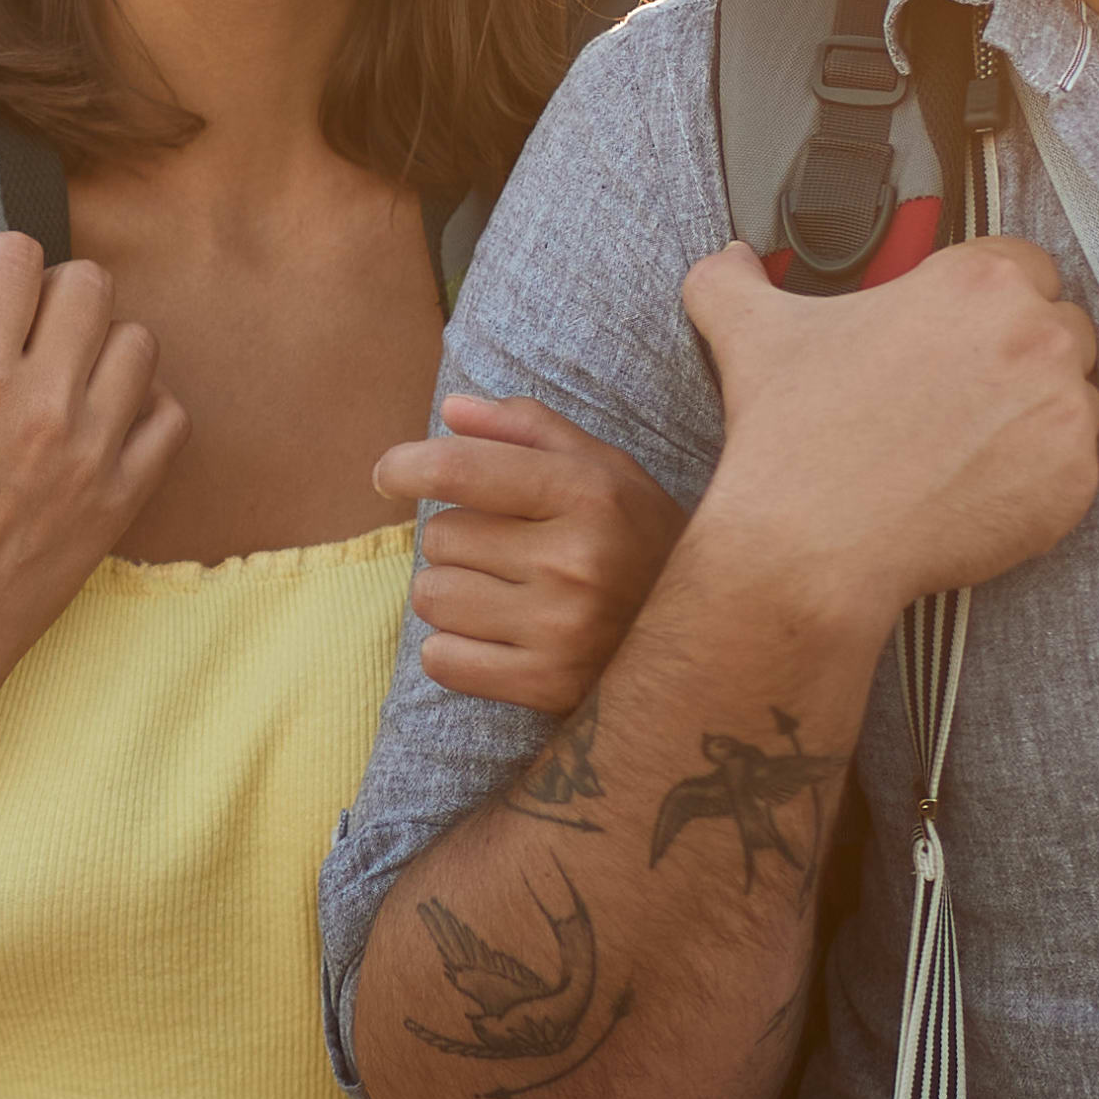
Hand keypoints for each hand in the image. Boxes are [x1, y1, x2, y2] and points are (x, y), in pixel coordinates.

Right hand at [0, 232, 186, 768]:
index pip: (14, 256)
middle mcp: (44, 401)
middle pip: (87, 284)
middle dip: (44, 293)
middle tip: (13, 333)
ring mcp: (95, 448)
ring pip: (137, 341)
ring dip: (97, 343)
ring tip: (60, 372)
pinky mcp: (125, 494)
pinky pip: (169, 416)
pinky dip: (143, 405)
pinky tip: (100, 419)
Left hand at [374, 393, 689, 713]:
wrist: (709, 644)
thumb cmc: (643, 543)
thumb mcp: (608, 471)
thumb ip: (529, 430)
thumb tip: (451, 411)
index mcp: (590, 493)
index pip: (463, 469)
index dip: (408, 466)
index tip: (389, 474)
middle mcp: (576, 560)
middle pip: (442, 536)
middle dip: (459, 540)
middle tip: (508, 555)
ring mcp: (561, 629)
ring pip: (433, 597)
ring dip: (453, 595)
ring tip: (506, 598)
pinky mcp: (547, 687)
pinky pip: (441, 660)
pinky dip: (454, 651)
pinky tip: (499, 641)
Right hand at [679, 236, 1098, 630]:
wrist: (812, 544)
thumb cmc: (794, 434)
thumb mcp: (751, 331)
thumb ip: (735, 278)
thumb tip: (729, 260)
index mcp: (977, 280)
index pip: (1027, 265)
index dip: (994, 300)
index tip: (962, 336)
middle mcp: (1036, 334)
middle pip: (1062, 329)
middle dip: (1023, 356)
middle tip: (964, 397)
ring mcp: (1064, 410)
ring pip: (1078, 397)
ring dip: (1039, 415)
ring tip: (971, 446)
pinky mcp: (1075, 481)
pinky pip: (1078, 467)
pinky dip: (1043, 478)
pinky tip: (983, 489)